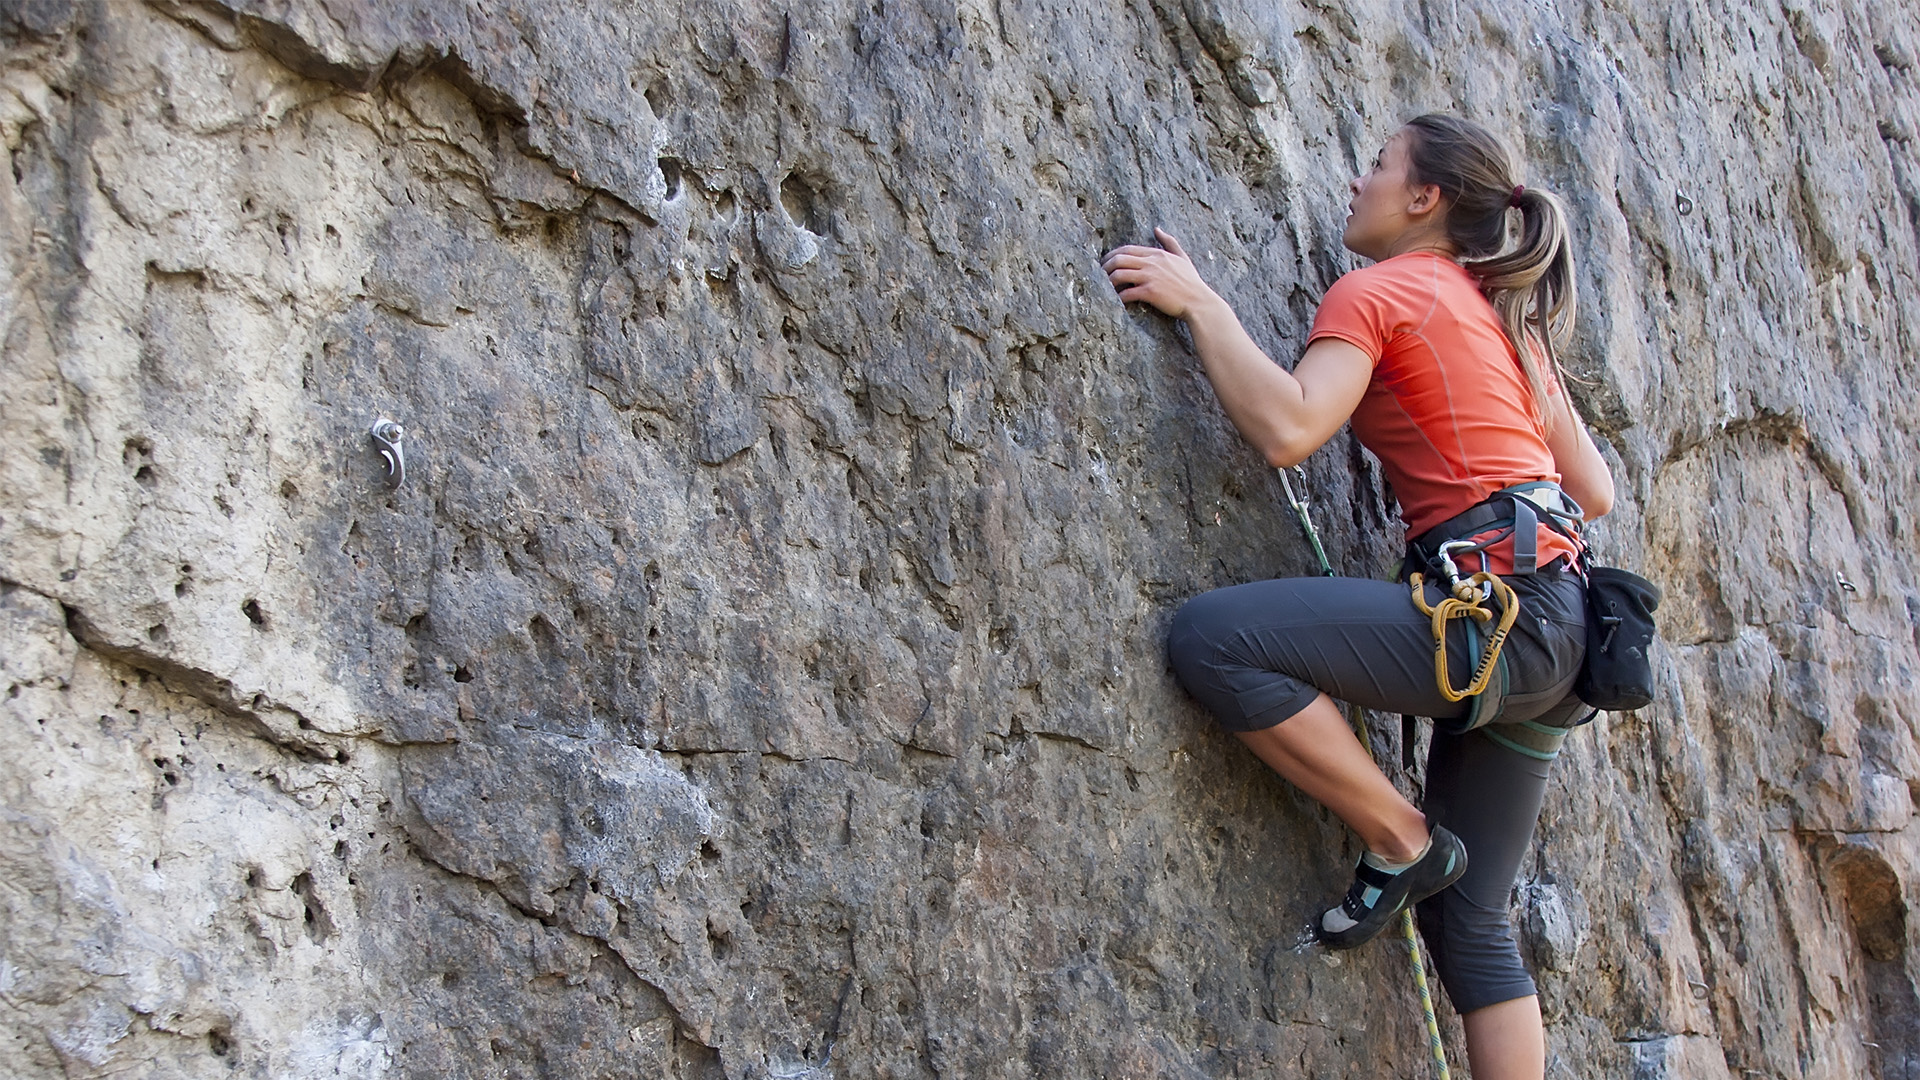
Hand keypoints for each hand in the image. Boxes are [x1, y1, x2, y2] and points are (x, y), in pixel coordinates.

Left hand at [1101, 227, 1220, 319]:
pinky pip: (1127, 292)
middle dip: (1105, 267)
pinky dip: (1117, 297)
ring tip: (1104, 288)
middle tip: (1099, 276)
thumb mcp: (1182, 257)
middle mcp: (1152, 263)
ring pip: (1119, 274)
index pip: (1127, 249)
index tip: (1105, 263)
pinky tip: (1115, 301)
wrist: (1199, 302)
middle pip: (1119, 259)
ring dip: (1108, 281)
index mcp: (1157, 254)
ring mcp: (1151, 277)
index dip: (1111, 255)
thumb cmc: (1191, 282)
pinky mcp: (1150, 292)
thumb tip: (1157, 229)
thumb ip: (1169, 242)